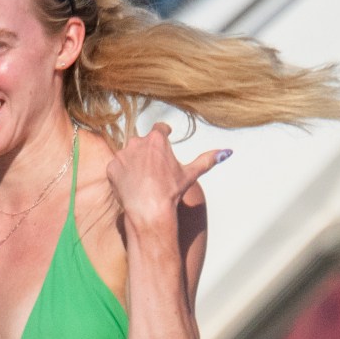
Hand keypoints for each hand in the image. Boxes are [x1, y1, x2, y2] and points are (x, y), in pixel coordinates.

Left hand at [106, 122, 230, 224]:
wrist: (149, 210)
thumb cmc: (171, 192)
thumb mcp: (191, 174)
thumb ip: (207, 160)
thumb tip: (228, 151)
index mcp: (156, 140)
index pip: (160, 128)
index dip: (163, 133)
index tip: (165, 137)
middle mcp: (137, 143)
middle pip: (143, 142)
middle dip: (148, 151)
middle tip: (154, 168)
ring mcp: (122, 155)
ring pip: (129, 154)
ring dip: (134, 162)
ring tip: (143, 179)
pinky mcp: (111, 168)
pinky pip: (117, 167)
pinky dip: (123, 174)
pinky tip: (132, 185)